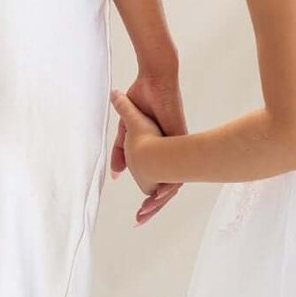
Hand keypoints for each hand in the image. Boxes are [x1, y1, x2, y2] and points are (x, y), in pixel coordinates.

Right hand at [111, 67, 185, 223]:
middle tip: (141, 216)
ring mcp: (176, 144)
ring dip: (162, 195)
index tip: (138, 210)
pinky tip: (163, 193)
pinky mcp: (180, 137)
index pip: (156, 177)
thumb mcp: (126, 128)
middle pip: (166, 183)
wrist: (155, 80)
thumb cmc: (142, 98)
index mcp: (159, 147)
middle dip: (154, 202)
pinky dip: (170, 180)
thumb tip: (115, 170)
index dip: (148, 195)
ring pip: (174, 177)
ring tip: (149, 210)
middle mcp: (170, 148)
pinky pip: (179, 163)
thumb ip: (119, 147)